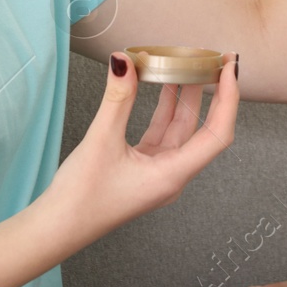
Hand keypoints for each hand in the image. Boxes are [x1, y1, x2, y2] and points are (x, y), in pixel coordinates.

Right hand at [42, 51, 237, 247]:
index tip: (228, 68)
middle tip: (212, 58)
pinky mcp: (143, 170)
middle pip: (203, 129)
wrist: (57, 228)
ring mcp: (158, 173)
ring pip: (181, 130)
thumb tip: (124, 60)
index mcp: (173, 175)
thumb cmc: (81, 196)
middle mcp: (172, 175)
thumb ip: (117, 98)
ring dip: (184, 98)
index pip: (218, 134)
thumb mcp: (101, 140)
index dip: (228, 98)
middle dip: (210, 92)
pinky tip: (160, 88)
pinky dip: (164, 110)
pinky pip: (162, 134)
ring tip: (187, 65)